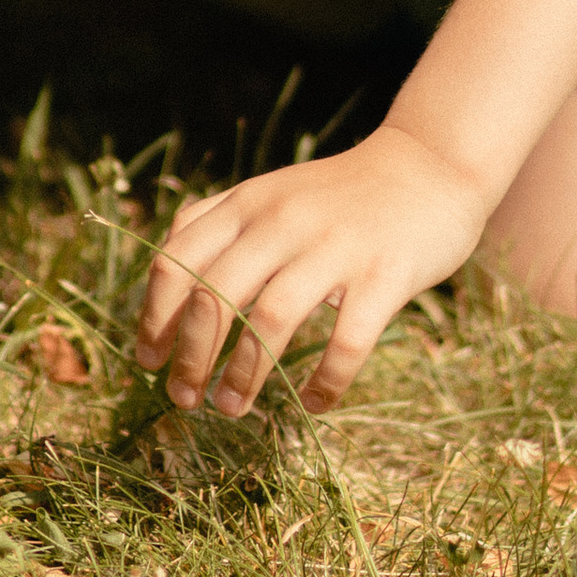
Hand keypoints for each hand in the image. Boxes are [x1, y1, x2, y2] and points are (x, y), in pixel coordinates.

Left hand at [133, 122, 488, 419]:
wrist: (428, 167)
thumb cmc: (339, 194)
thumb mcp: (269, 191)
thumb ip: (216, 220)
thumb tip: (162, 271)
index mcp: (247, 205)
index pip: (177, 261)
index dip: (153, 317)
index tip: (147, 360)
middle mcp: (281, 223)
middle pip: (213, 296)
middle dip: (190, 357)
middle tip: (183, 398)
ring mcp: (334, 249)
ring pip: (269, 322)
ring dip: (243, 376)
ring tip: (230, 409)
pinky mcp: (383, 276)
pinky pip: (346, 343)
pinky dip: (325, 382)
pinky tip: (314, 404)